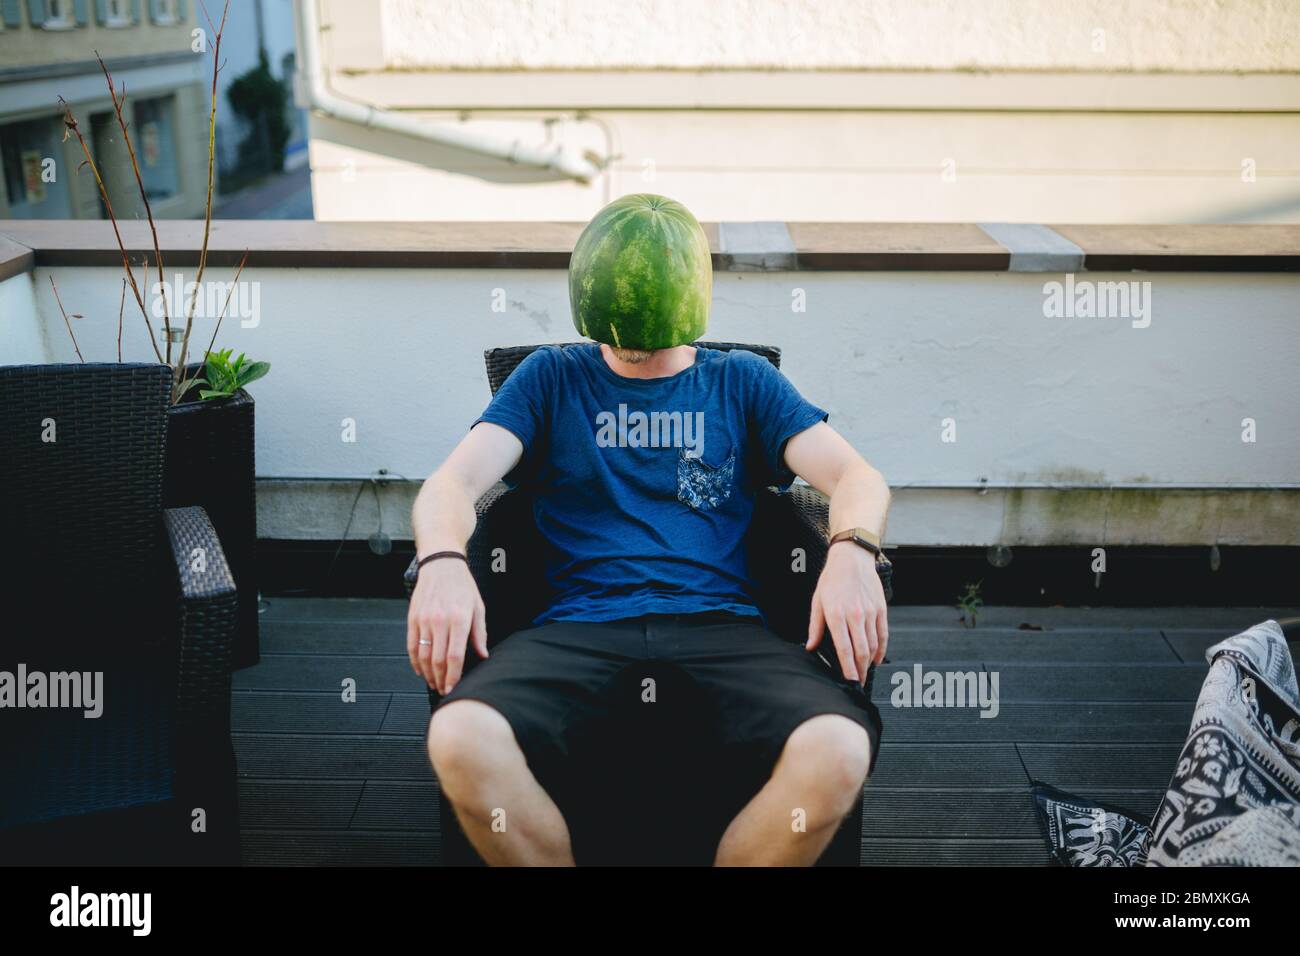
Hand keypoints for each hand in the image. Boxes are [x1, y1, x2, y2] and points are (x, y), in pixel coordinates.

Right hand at [406, 557, 487, 694]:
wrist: (441, 565)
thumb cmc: (462, 586)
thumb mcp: (478, 608)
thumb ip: (479, 634)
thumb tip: (482, 655)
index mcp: (459, 619)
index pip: (455, 656)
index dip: (454, 676)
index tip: (454, 688)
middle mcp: (440, 620)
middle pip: (438, 659)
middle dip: (441, 679)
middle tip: (444, 690)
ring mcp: (424, 620)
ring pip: (423, 655)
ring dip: (428, 674)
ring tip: (434, 682)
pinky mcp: (413, 619)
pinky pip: (411, 646)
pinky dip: (415, 662)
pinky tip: (421, 670)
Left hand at [806, 542, 888, 683]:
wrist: (852, 559)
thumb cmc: (832, 579)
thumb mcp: (817, 601)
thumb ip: (815, 627)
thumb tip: (810, 647)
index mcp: (836, 614)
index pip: (844, 649)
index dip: (847, 669)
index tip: (849, 681)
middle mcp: (855, 615)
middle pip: (861, 651)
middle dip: (860, 671)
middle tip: (857, 683)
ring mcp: (870, 612)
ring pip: (873, 645)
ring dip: (870, 663)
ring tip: (864, 673)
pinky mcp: (881, 609)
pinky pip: (883, 635)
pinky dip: (881, 650)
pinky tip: (876, 659)